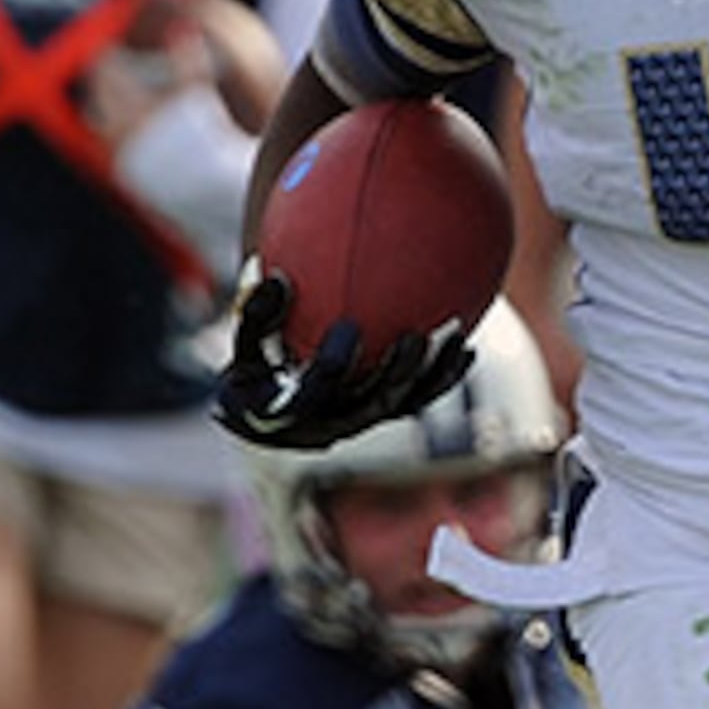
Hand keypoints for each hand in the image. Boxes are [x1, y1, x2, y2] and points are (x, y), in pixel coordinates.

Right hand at [212, 265, 470, 449]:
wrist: (269, 401)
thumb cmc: (255, 360)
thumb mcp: (244, 341)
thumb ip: (254, 315)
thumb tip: (276, 280)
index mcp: (289, 416)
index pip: (314, 396)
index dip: (333, 369)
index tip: (348, 328)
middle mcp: (328, 428)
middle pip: (370, 408)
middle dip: (396, 376)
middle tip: (414, 338)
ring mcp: (358, 424)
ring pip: (402, 406)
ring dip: (431, 377)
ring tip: (454, 340)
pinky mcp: (380, 417)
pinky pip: (417, 400)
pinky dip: (441, 377)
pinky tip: (464, 347)